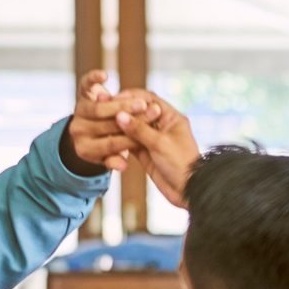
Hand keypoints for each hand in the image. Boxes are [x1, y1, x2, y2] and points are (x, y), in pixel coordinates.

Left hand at [65, 70, 157, 168]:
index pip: (111, 144)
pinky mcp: (80, 95)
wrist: (87, 131)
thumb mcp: (111, 157)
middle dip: (131, 119)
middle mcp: (78, 130)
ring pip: (99, 107)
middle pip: (106, 124)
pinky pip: (85, 85)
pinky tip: (105, 76)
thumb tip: (123, 166)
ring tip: (142, 103)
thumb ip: (116, 160)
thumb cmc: (106, 146)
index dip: (132, 138)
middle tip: (151, 113)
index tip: (151, 133)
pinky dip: (94, 79)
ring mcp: (78, 112)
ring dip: (122, 104)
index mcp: (85, 149)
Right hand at [110, 91, 201, 211]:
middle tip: (102, 108)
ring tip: (101, 122)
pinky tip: (106, 138)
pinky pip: (130, 143)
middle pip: (138, 112)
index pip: (149, 100)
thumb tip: (119, 115)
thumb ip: (139, 129)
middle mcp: (162, 125)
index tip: (112, 98)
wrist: (187, 191)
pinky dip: (120, 140)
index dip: (130, 97)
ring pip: (132, 128)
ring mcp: (153, 139)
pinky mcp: (146, 152)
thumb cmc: (181, 164)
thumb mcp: (160, 144)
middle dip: (121, 111)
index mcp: (171, 117)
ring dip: (119, 126)